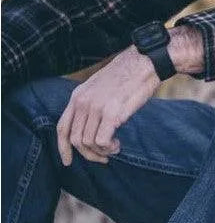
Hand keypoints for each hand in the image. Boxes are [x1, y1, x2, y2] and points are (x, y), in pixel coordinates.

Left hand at [56, 46, 160, 165]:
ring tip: (115, 147)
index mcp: (78, 96)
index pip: (62, 127)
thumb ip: (91, 103)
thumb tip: (92, 126)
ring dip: (102, 152)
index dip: (63, 148)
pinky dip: (109, 148)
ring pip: (88, 143)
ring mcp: (96, 108)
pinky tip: (117, 144)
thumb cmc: (128, 74)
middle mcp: (83, 102)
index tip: (68, 161)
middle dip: (88, 154)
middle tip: (103, 158)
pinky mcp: (112, 113)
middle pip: (75, 140)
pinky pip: (101, 141)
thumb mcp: (99, 86)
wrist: (144, 62)